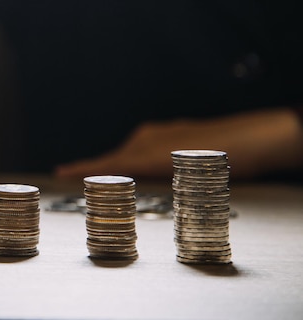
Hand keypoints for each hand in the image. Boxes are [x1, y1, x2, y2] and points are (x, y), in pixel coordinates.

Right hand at [54, 108, 302, 179]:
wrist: (258, 138)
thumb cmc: (223, 157)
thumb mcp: (180, 177)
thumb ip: (150, 180)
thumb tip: (128, 187)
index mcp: (147, 149)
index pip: (107, 163)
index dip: (82, 169)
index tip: (61, 171)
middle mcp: (150, 137)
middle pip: (115, 156)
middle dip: (97, 168)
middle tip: (73, 174)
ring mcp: (162, 133)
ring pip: (131, 151)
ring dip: (119, 165)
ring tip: (107, 178)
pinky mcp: (173, 133)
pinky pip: (145, 147)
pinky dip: (138, 158)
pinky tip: (147, 167)